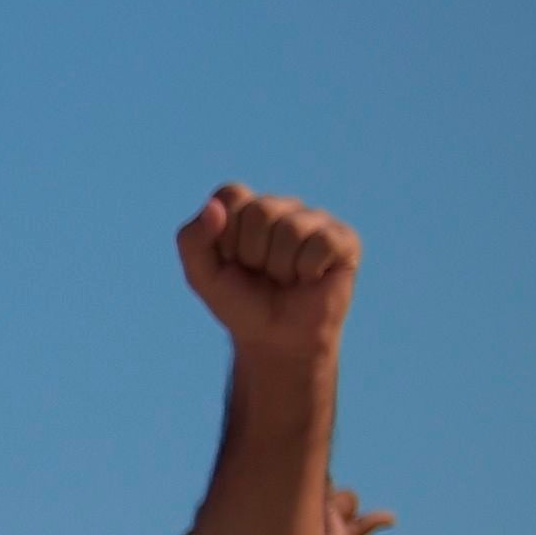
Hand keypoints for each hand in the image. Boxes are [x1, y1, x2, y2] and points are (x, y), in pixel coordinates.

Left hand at [173, 183, 358, 359]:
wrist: (275, 339)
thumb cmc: (240, 303)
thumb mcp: (201, 276)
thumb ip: (192, 240)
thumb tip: (213, 207)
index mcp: (246, 207)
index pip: (231, 195)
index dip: (225, 236)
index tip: (230, 260)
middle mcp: (282, 206)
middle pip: (261, 210)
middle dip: (252, 253)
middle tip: (260, 274)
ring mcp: (315, 220)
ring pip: (292, 228)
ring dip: (280, 266)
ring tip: (284, 279)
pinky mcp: (343, 239)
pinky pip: (321, 243)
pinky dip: (308, 270)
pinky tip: (309, 279)